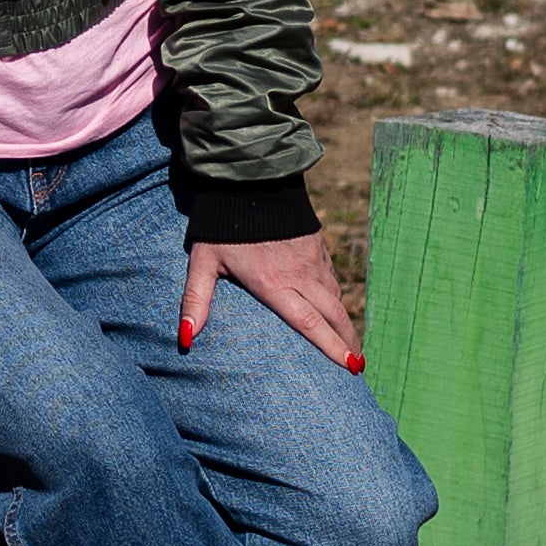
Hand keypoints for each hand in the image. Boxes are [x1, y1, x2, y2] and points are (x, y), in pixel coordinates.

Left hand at [179, 232, 363, 370]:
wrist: (250, 178)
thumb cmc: (221, 225)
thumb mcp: (203, 262)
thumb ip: (195, 301)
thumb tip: (185, 338)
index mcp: (273, 284)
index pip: (310, 323)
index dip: (332, 346)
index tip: (350, 367)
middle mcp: (299, 274)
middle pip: (334, 315)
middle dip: (349, 342)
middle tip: (359, 368)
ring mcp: (312, 259)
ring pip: (337, 297)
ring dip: (346, 322)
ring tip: (353, 346)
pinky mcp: (317, 246)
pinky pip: (332, 279)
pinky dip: (339, 299)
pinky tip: (338, 310)